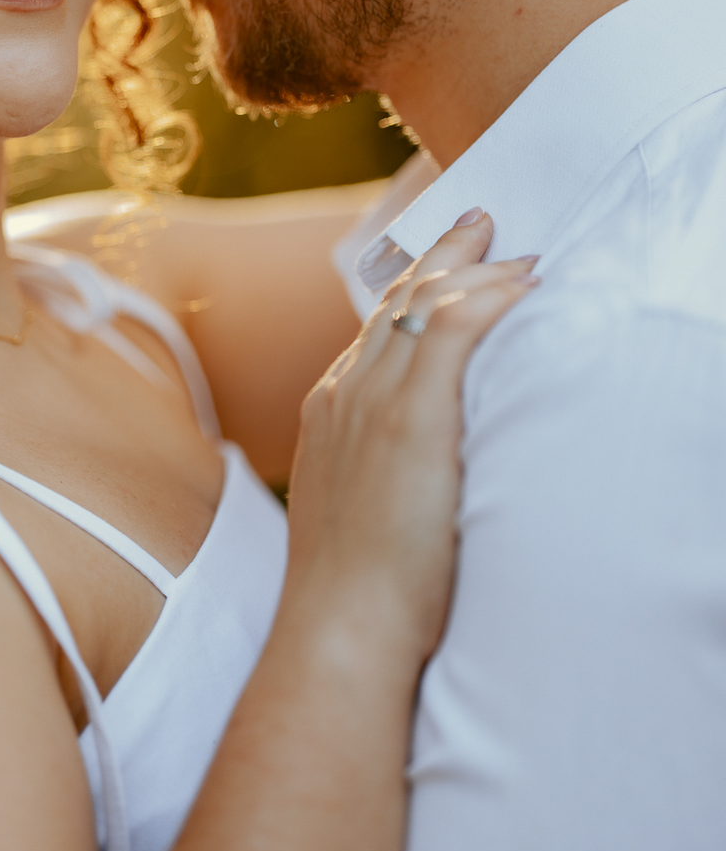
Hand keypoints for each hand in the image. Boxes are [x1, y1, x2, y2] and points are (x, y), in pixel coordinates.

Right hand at [287, 211, 537, 664]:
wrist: (338, 626)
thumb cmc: (355, 594)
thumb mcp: (353, 512)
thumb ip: (375, 469)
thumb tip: (411, 466)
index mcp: (328, 412)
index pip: (375, 331)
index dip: (415, 292)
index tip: (448, 269)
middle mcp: (344, 393)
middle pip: (397, 303)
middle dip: (443, 258)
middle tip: (481, 224)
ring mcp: (372, 402)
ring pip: (424, 305)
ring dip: (476, 270)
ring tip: (518, 255)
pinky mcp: (408, 418)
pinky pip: (450, 330)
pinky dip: (487, 300)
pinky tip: (522, 290)